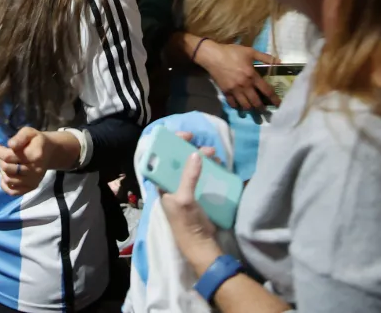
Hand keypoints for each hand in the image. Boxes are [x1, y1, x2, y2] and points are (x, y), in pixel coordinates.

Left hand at [0, 127, 78, 195]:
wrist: (49, 152)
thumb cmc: (36, 141)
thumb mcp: (29, 132)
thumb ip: (19, 137)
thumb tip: (10, 145)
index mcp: (35, 155)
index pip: (8, 156)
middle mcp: (35, 170)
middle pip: (7, 168)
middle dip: (0, 160)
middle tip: (1, 154)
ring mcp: (33, 181)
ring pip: (9, 180)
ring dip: (2, 171)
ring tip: (4, 163)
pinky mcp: (31, 187)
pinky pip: (13, 192)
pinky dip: (5, 185)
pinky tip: (5, 175)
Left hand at [159, 135, 220, 267]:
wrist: (200, 244)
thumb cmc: (185, 222)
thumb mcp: (184, 199)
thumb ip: (188, 177)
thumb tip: (195, 154)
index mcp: (162, 184)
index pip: (162, 158)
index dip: (170, 144)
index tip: (185, 136)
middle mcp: (172, 183)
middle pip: (179, 160)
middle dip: (192, 151)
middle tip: (207, 148)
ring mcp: (185, 188)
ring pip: (193, 166)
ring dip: (203, 158)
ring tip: (215, 156)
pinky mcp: (198, 193)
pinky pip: (203, 175)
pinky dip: (209, 168)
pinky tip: (218, 164)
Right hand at [194, 40, 278, 110]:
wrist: (213, 56)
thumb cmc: (232, 52)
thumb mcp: (250, 51)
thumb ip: (265, 57)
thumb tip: (278, 62)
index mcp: (252, 76)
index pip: (266, 90)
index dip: (274, 99)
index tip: (278, 105)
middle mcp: (245, 85)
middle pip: (256, 102)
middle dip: (261, 108)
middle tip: (264, 110)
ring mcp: (234, 90)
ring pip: (245, 105)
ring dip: (250, 108)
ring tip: (253, 109)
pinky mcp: (225, 91)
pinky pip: (233, 103)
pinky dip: (237, 106)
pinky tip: (239, 105)